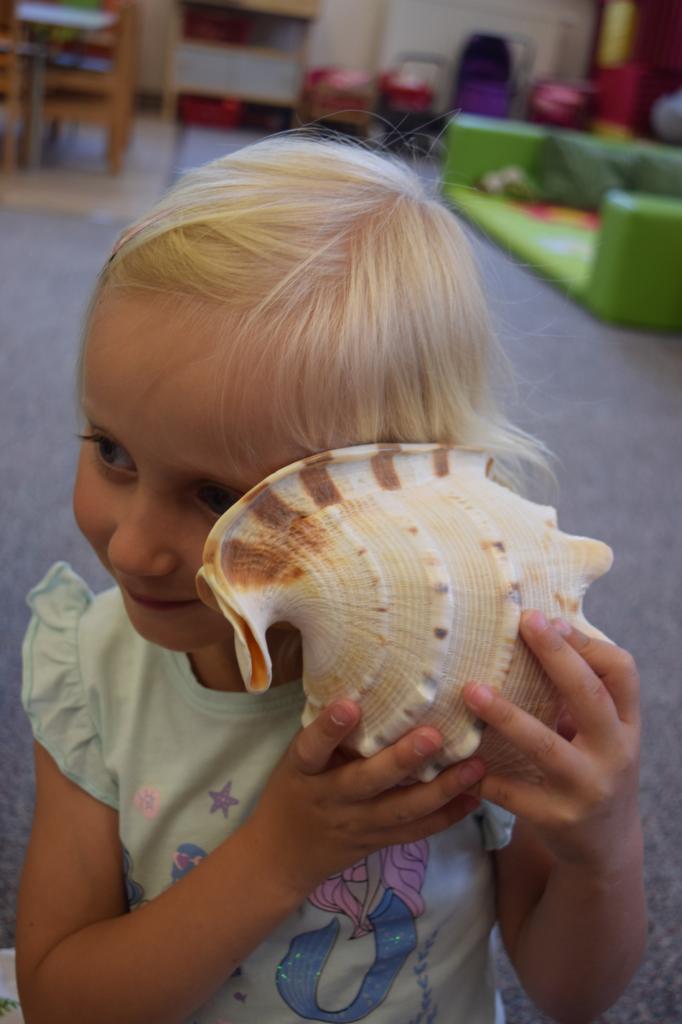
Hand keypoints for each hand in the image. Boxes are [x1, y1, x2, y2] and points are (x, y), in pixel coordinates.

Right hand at [242, 702, 485, 899]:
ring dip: (442, 789)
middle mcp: (332, 799)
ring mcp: (358, 824)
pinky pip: (416, 831)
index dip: (329, 728)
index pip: (312, 748)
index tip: (349, 705)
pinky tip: (474, 797)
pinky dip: (447, 816)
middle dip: (402, 760)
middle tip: (434, 735)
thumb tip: (363, 683)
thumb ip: (326, 734)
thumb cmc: (292, 791)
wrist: (280, 857)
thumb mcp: (296, 761)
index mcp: (305, 772)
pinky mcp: (378, 842)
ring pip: (402, 809)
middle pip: (367, 781)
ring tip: (475, 766)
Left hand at [462, 611, 641, 870]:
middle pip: (589, 696)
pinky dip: (482, 774)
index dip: (587, 643)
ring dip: (505, 715)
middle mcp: (615, 753)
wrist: (603, 848)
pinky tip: (454, 758)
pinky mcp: (556, 819)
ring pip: (545, 746)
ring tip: (471, 691)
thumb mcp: (601, 735)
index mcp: (626, 725)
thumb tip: (535, 631)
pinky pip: (512, 792)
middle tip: (525, 624)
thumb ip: (578, 696)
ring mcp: (587, 788)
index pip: (622, 672)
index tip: (549, 619)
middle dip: (557, 657)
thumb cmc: (591, 770)